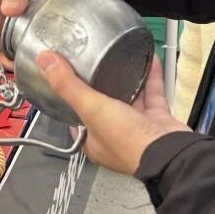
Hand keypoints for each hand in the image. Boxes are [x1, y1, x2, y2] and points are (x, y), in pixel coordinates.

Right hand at [0, 0, 66, 70]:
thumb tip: (8, 11)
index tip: (14, 64)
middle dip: (5, 62)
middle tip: (30, 65)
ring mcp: (5, 17)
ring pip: (4, 47)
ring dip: (16, 55)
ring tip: (37, 58)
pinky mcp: (19, 17)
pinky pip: (16, 39)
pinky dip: (25, 45)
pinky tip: (41, 47)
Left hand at [38, 52, 189, 175]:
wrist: (169, 154)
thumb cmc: (129, 144)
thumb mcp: (91, 110)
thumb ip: (68, 86)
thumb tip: (45, 63)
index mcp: (93, 141)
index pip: (76, 118)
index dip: (71, 99)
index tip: (68, 79)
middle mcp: (114, 136)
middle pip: (104, 106)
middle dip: (102, 85)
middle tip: (96, 64)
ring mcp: (137, 129)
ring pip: (130, 99)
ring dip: (128, 79)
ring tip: (122, 59)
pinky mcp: (157, 121)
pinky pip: (152, 95)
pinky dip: (151, 78)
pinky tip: (150, 62)